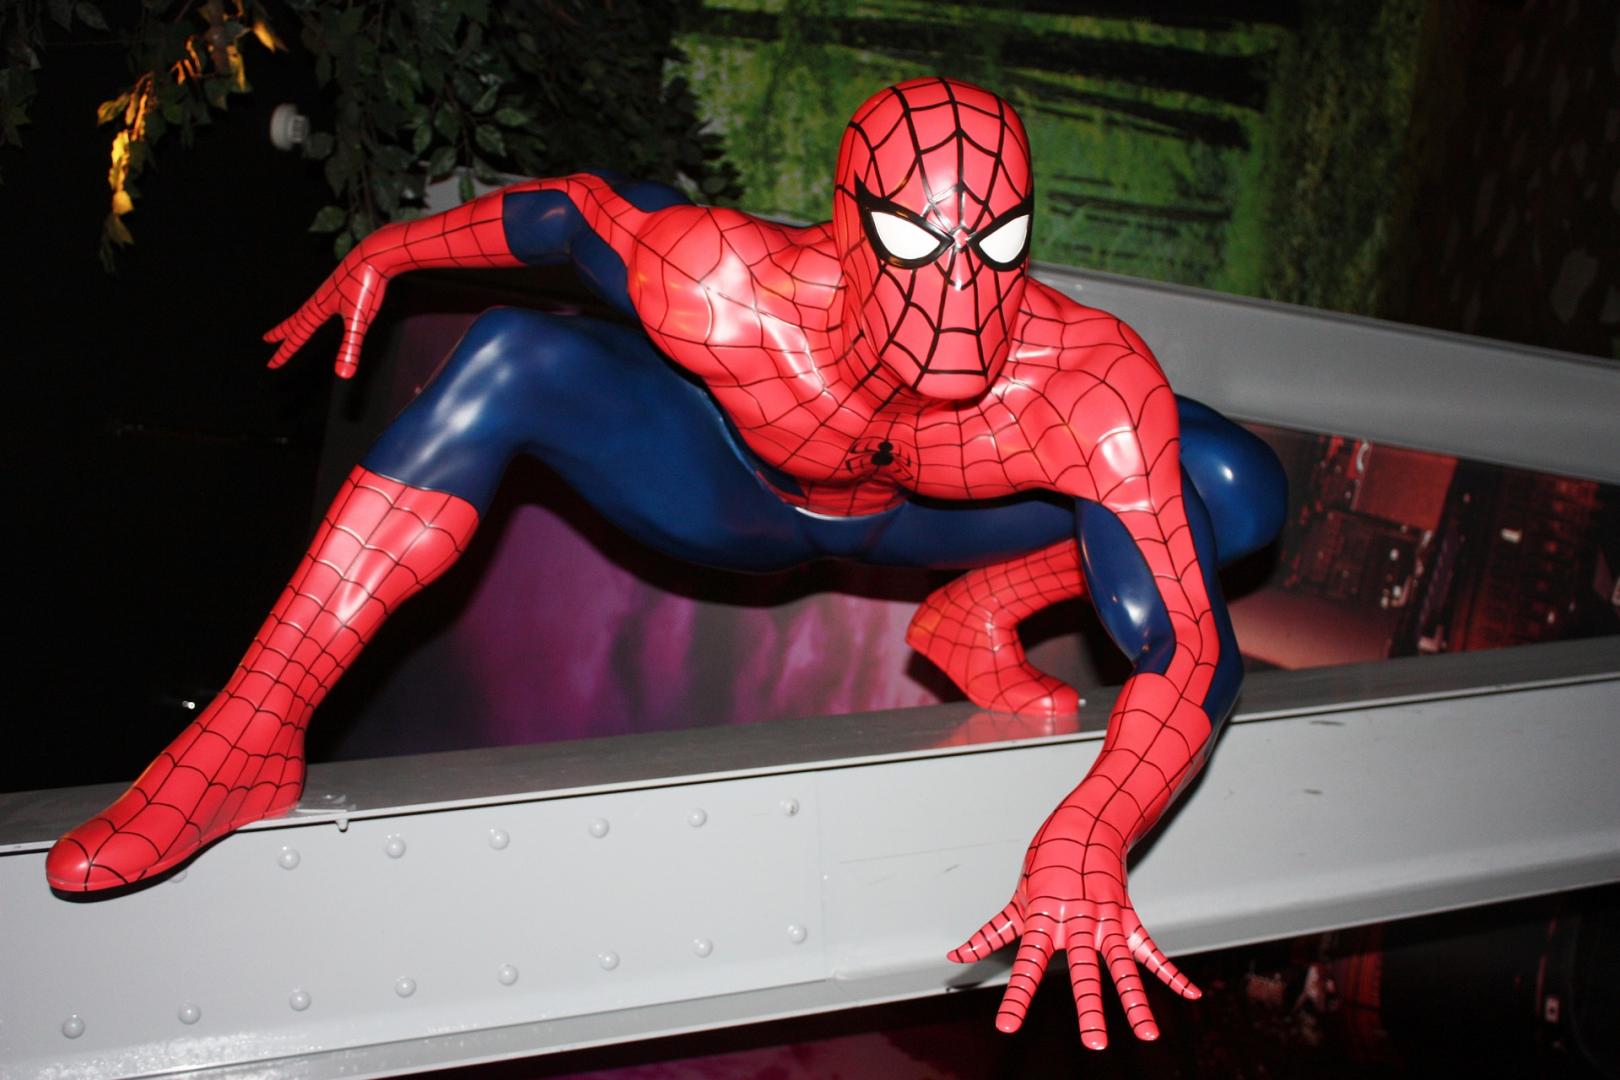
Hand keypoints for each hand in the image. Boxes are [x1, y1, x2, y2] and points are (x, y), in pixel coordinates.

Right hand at [264, 241, 392, 378]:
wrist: (376, 253)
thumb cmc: (366, 285)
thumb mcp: (359, 320)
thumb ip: (350, 347)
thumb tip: (343, 376)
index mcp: (319, 308)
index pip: (298, 335)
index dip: (286, 352)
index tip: (271, 365)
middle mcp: (321, 298)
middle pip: (296, 319)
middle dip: (282, 332)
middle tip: (266, 339)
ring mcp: (332, 290)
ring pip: (309, 308)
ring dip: (298, 318)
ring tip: (293, 324)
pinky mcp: (343, 283)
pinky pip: (324, 299)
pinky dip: (317, 307)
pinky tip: (326, 306)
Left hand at [947, 807, 1198, 1049]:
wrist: (1084, 824)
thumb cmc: (1045, 863)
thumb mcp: (1015, 901)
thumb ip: (990, 935)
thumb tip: (956, 958)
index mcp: (1044, 923)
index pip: (1027, 969)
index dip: (1017, 998)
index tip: (1008, 1028)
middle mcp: (1077, 926)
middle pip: (1086, 973)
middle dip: (1091, 1009)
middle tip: (1096, 1044)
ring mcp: (1106, 922)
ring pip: (1123, 967)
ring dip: (1136, 1002)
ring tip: (1149, 1035)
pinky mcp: (1127, 917)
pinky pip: (1150, 950)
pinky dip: (1170, 974)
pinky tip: (1191, 997)